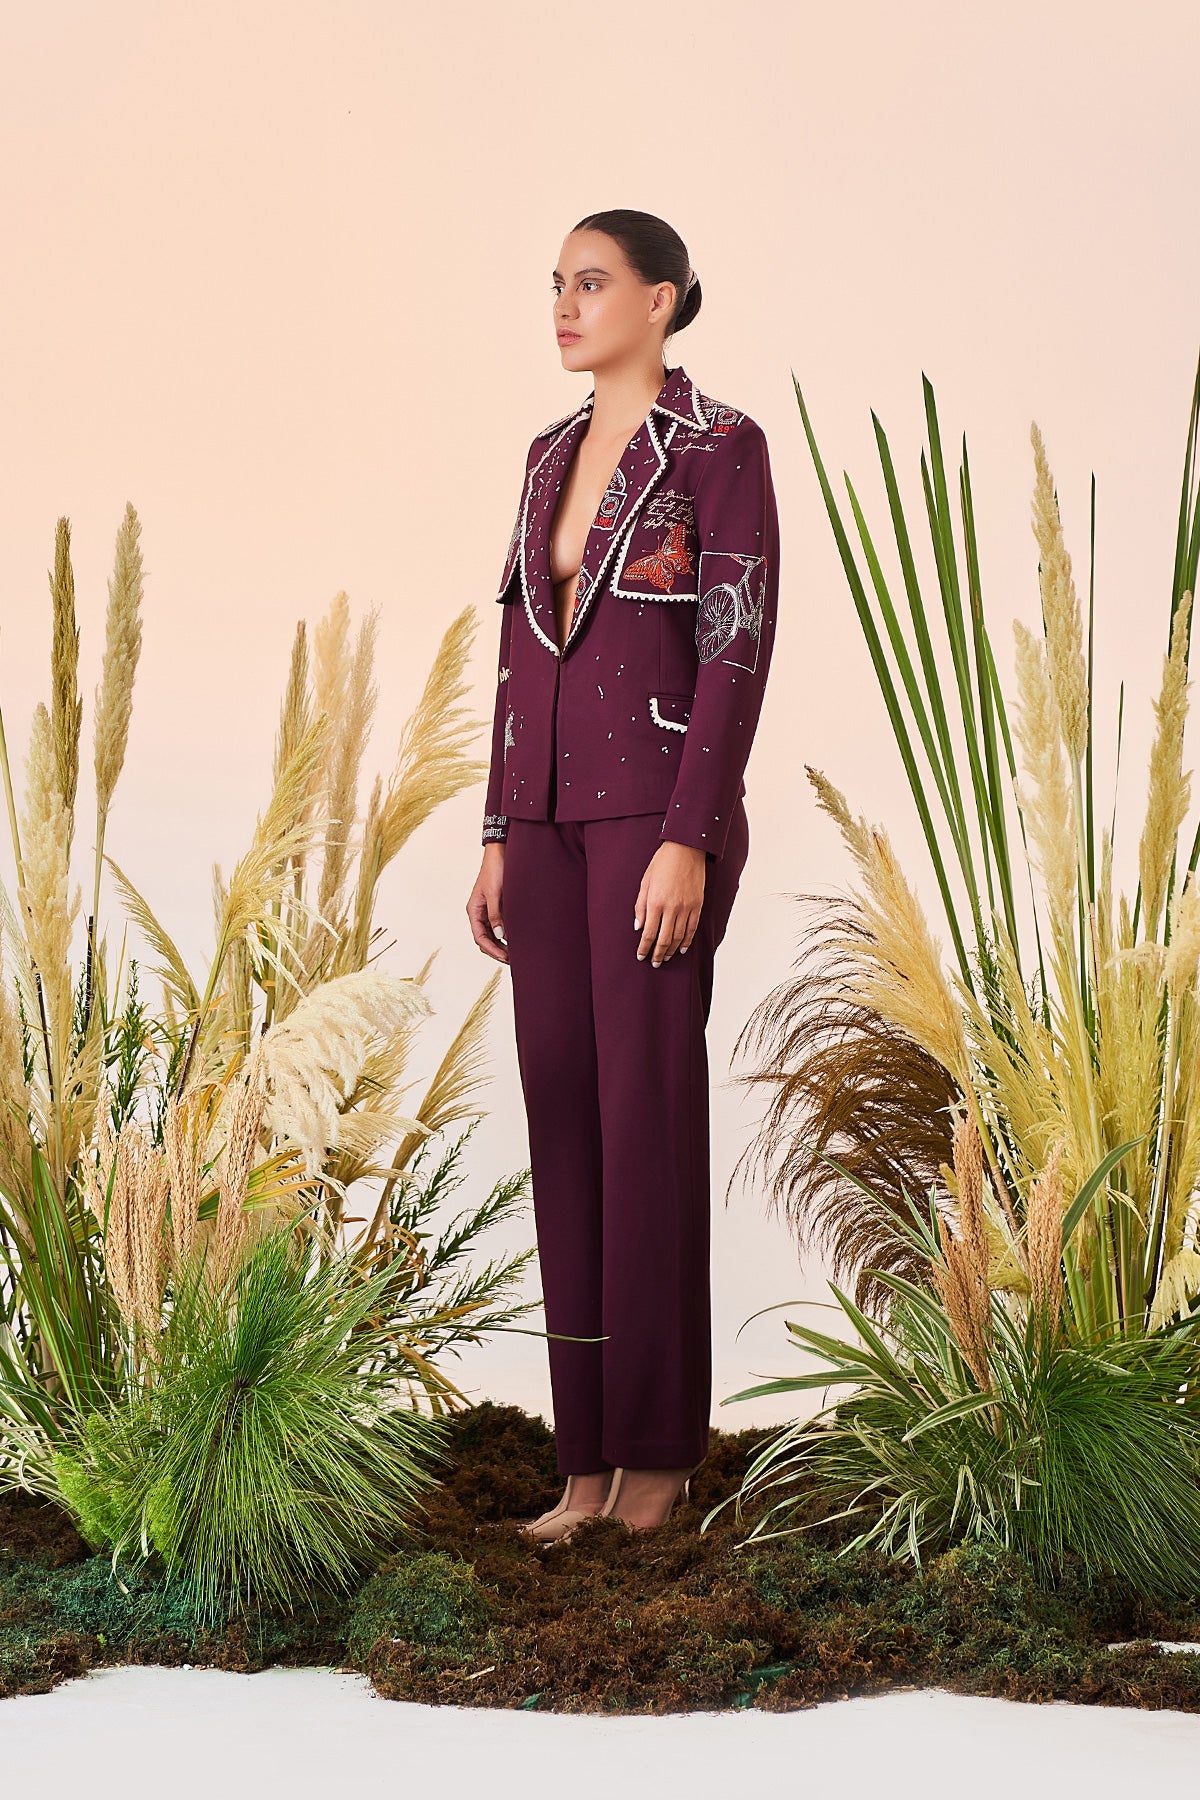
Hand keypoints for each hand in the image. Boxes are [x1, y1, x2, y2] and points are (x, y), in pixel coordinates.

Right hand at [467, 843, 508, 962]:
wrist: (501, 851)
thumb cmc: (496, 869)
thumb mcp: (496, 893)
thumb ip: (496, 915)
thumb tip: (501, 937)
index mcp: (474, 910)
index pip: (480, 937)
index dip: (492, 950)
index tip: (506, 957)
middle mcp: (479, 912)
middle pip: (485, 939)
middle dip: (497, 951)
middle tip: (513, 960)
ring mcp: (488, 910)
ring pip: (492, 935)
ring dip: (501, 945)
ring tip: (515, 953)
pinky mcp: (498, 906)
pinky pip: (499, 926)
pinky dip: (506, 935)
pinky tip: (516, 940)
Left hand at [633, 840, 705, 965]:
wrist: (686, 849)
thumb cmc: (662, 863)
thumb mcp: (645, 882)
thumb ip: (640, 906)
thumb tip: (638, 927)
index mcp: (655, 902)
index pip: (648, 933)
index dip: (644, 948)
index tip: (641, 956)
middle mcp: (671, 908)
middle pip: (664, 939)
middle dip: (658, 954)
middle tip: (655, 963)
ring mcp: (686, 907)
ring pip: (678, 937)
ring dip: (671, 950)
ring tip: (666, 957)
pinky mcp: (698, 905)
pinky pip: (692, 928)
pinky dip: (686, 941)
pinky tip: (681, 948)